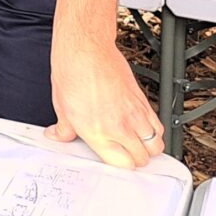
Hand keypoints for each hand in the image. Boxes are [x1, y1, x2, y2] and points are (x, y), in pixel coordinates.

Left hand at [47, 33, 161, 168]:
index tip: (116, 161)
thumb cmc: (72, 74)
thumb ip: (63, 129)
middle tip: (127, 154)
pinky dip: (154, 130)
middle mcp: (119, 126)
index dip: (120, 166)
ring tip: (137, 144)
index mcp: (98, 133)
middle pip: (143, 158)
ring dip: (148, 147)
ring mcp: (134, 114)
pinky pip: (158, 124)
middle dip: (136, 160)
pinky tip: (143, 127)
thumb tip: (57, 136)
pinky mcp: (143, 101)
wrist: (86, 49)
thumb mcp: (61, 107)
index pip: (123, 164)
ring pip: (156, 144)